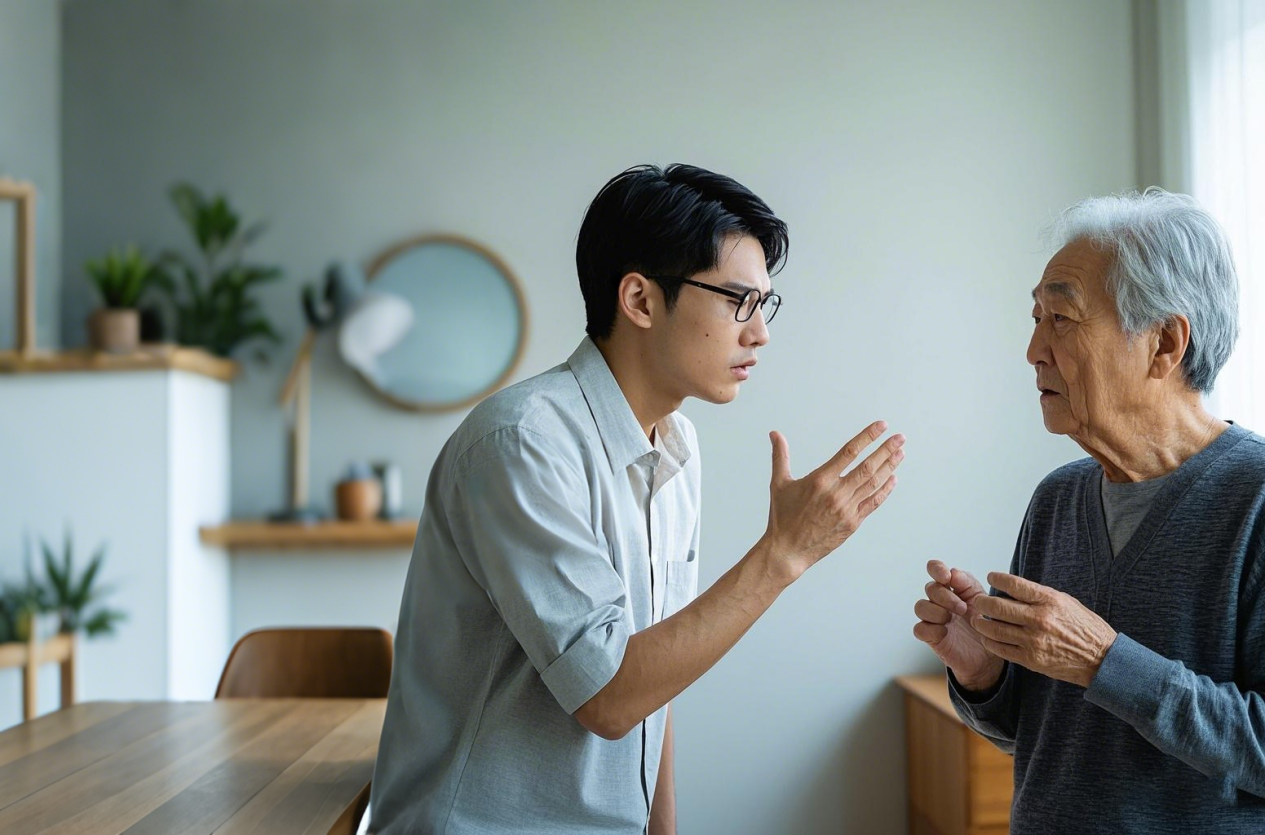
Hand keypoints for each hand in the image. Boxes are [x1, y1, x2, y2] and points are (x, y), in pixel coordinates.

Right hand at [762, 421, 903, 585]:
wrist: (788, 550)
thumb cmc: (782, 517)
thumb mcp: (779, 484)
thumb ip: (780, 456)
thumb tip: (774, 433)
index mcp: (820, 480)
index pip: (849, 452)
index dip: (868, 437)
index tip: (881, 426)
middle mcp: (836, 494)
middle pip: (868, 467)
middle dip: (886, 450)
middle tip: (900, 437)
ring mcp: (847, 509)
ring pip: (873, 484)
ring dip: (889, 467)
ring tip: (900, 453)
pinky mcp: (852, 523)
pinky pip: (873, 503)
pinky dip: (885, 490)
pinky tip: (893, 478)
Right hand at [913, 560, 1003, 690]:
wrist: (990, 657)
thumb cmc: (985, 625)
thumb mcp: (983, 600)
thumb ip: (968, 584)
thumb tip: (953, 572)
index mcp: (953, 588)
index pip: (936, 569)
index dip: (936, 569)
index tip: (947, 577)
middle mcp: (940, 602)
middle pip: (930, 588)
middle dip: (945, 596)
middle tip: (962, 608)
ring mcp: (934, 620)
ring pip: (920, 606)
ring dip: (936, 611)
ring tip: (951, 620)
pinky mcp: (931, 638)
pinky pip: (919, 629)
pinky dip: (931, 629)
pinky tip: (945, 632)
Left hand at [971, 572, 1116, 688]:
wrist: (1100, 658)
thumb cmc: (1083, 627)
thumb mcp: (1065, 602)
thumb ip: (1039, 595)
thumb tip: (1012, 588)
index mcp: (1049, 601)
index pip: (1013, 584)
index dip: (997, 578)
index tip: (991, 577)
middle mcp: (1039, 619)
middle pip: (996, 607)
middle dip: (982, 602)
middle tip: (979, 601)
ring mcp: (1034, 641)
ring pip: (994, 629)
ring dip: (981, 623)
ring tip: (978, 619)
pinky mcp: (1031, 659)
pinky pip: (1000, 649)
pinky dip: (989, 641)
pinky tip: (988, 637)